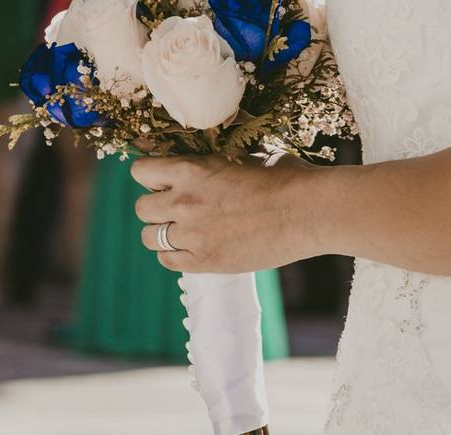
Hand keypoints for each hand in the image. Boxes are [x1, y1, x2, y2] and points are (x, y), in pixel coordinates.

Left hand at [131, 154, 320, 272]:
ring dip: (163, 234)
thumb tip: (197, 162)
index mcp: (192, 170)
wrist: (309, 212)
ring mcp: (193, 234)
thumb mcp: (243, 157)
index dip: (151, 178)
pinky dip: (175, 256)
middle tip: (178, 210)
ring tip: (186, 232)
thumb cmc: (285, 179)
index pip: (141, 172)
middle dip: (157, 208)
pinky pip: (169, 261)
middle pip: (141, 209)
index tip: (164, 182)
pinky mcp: (206, 261)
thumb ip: (212, 164)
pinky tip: (194, 249)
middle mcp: (184, 201)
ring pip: (150, 238)